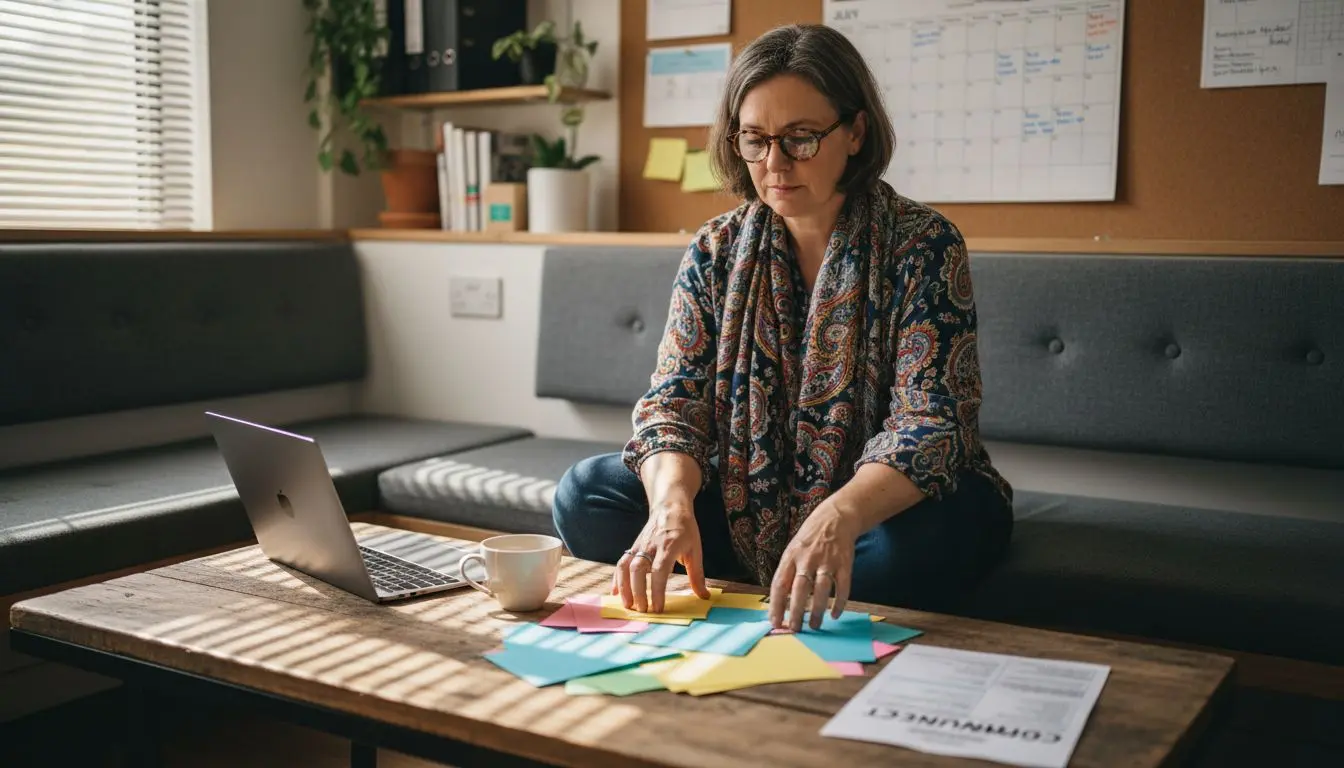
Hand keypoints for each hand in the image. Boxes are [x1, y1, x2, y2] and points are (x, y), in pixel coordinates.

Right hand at [612, 501, 710, 612]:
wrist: (670, 506)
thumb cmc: (685, 529)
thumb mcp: (696, 550)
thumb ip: (697, 575)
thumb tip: (704, 596)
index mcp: (668, 546)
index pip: (659, 571)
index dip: (657, 590)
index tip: (658, 608)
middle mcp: (650, 546)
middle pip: (638, 570)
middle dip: (638, 592)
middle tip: (643, 610)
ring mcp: (639, 546)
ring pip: (625, 566)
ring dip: (624, 587)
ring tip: (628, 606)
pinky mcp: (633, 547)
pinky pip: (621, 563)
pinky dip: (616, 578)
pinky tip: (615, 593)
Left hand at [768, 501, 861, 631]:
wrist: (836, 517)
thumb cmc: (810, 538)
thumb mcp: (793, 550)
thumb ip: (788, 573)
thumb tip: (778, 602)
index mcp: (790, 556)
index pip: (779, 583)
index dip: (776, 604)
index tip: (774, 622)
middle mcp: (807, 558)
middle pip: (799, 589)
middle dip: (796, 611)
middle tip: (794, 629)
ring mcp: (827, 561)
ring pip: (821, 590)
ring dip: (816, 610)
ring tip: (814, 626)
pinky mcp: (845, 563)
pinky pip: (842, 587)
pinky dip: (839, 602)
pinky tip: (835, 614)